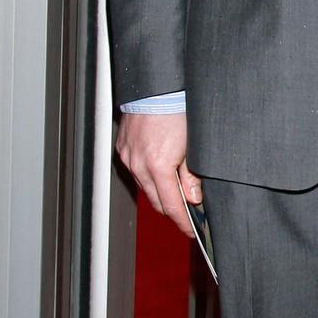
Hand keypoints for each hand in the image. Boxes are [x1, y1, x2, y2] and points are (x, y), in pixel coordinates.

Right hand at [115, 112, 200, 237]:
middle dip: (172, 208)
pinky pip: (136, 169)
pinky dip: (149, 174)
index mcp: (158, 166)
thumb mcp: (194, 146)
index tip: (190, 230)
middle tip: (188, 210)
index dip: (182, 221)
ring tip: (177, 187)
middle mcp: (139, 164)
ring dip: (161, 190)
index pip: (171, 206)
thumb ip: (192, 176)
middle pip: (156, 200)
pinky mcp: (123, 148)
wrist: (158, 88)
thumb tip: (194, 198)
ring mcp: (128, 156)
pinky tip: (161, 168)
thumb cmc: (178, 110)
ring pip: (146, 185)